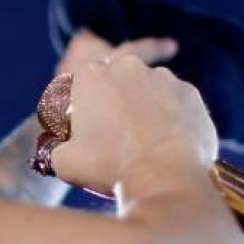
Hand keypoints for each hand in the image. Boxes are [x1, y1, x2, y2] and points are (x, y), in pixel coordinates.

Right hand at [47, 38, 217, 196]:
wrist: (166, 178)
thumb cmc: (111, 167)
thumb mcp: (63, 162)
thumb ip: (54, 149)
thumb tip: (57, 150)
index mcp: (89, 75)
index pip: (76, 88)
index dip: (75, 111)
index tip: (81, 132)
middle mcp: (126, 66)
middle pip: (111, 85)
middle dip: (109, 106)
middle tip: (111, 138)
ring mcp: (163, 77)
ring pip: (145, 91)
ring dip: (141, 110)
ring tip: (141, 144)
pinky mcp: (190, 92)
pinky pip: (174, 103)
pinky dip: (169, 118)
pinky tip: (164, 143)